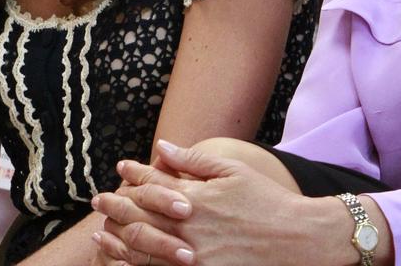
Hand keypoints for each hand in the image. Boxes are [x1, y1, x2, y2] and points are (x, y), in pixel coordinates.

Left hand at [91, 140, 307, 265]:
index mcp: (196, 196)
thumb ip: (192, 160)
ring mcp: (195, 254)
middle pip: (140, 215)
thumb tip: (161, 146)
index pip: (152, 182)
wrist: (302, 241)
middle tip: (98, 201)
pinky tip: (126, 260)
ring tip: (102, 232)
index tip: (120, 169)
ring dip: (119, 238)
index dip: (133, 174)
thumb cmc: (268, 201)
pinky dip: (140, 264)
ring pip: (144, 246)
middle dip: (115, 206)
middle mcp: (190, 225)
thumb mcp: (232, 170)